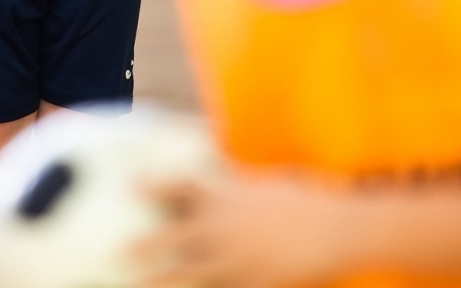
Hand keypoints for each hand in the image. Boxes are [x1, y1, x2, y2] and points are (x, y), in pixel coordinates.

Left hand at [138, 175, 352, 287]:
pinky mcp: (251, 286)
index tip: (128, 185)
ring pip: (187, 275)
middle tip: (121, 252)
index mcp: (225, 198)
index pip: (178, 188)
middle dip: (145, 246)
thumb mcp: (267, 187)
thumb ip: (240, 189)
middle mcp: (222, 230)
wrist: (339, 231)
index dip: (151, 186)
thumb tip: (225, 182)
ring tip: (143, 285)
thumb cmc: (306, 201)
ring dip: (163, 281)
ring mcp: (234, 262)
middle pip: (171, 239)